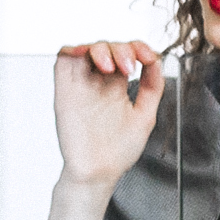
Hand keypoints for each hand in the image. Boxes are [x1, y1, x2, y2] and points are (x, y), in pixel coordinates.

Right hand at [52, 41, 165, 188]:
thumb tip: (156, 60)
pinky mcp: (65, 93)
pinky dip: (71, 50)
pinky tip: (84, 54)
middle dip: (120, 49)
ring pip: (85, 51)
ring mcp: (81, 87)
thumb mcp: (146, 115)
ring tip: (111, 65)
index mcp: (117, 89)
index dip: (137, 48)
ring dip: (99, 49)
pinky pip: (62, 62)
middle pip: (106, 49)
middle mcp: (98, 85)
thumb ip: (152, 87)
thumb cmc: (118, 152)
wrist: (99, 172)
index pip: (125, 55)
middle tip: (128, 66)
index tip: (146, 56)